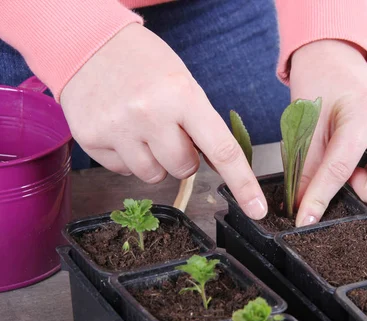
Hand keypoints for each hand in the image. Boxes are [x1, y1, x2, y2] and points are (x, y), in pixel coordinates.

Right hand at [61, 24, 266, 219]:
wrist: (89, 44)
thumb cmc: (145, 64)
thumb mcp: (184, 84)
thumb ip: (202, 125)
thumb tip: (220, 167)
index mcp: (182, 96)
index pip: (222, 150)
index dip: (243, 183)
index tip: (257, 209)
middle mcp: (150, 114)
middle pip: (184, 169)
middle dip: (182, 156)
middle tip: (168, 128)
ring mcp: (117, 128)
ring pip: (153, 176)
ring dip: (154, 159)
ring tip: (141, 127)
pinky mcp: (91, 139)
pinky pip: (123, 171)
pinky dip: (127, 157)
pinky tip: (120, 129)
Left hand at [289, 40, 366, 226]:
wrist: (335, 56)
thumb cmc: (320, 80)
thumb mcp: (307, 124)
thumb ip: (306, 166)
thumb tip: (301, 202)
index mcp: (364, 114)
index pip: (342, 168)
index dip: (321, 199)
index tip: (308, 219)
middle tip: (350, 178)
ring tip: (365, 171)